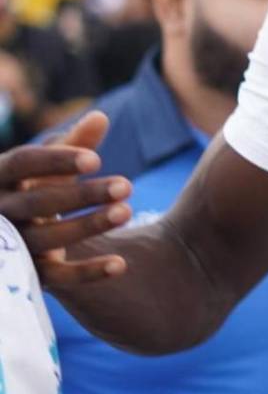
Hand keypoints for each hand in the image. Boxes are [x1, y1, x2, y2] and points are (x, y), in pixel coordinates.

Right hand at [0, 111, 131, 285]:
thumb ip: (73, 143)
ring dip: (87, 226)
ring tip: (128, 211)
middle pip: (39, 202)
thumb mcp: (46, 164)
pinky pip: (54, 277)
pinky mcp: (25, 273)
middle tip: (128, 185)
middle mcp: (0, 210)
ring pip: (45, 238)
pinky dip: (86, 273)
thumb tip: (100, 117)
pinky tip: (120, 264)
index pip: (24, 163)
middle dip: (83, 194)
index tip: (97, 159)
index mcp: (0, 175)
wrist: (4, 231)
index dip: (58, 161)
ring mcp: (8, 244)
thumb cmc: (31, 185)